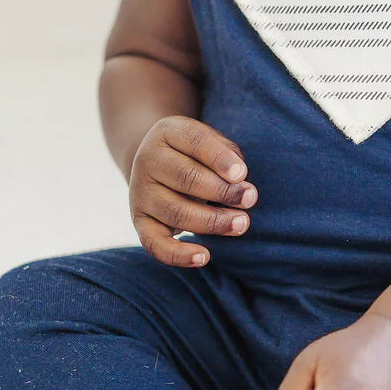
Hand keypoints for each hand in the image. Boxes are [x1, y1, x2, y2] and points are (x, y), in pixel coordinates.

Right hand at [129, 116, 257, 266]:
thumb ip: (226, 152)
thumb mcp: (209, 140)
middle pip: (186, 178)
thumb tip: (239, 177)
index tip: (242, 174)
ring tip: (241, 223)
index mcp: (168, 132)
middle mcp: (148, 160)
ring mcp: (141, 192)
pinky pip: (154, 243)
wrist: (155, 162)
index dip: (219, 158)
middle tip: (250, 198)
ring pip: (176, 212)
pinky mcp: (140, 221)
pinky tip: (204, 257)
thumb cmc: (196, 152)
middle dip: (222, 191)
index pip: (195, 142)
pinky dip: (178, 254)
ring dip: (212, 221)